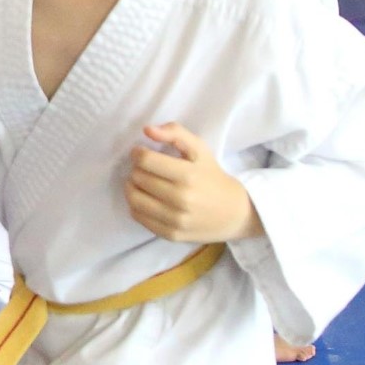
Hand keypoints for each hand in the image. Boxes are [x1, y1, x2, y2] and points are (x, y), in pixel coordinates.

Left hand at [126, 123, 261, 244]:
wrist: (233, 213)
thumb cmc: (212, 176)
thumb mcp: (200, 149)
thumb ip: (175, 133)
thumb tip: (147, 130)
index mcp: (188, 175)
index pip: (146, 161)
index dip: (138, 153)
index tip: (140, 153)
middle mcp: (181, 199)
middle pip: (138, 178)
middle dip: (136, 169)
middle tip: (143, 168)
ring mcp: (175, 220)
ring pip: (134, 199)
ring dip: (131, 186)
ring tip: (139, 181)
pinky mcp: (170, 234)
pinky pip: (138, 217)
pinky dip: (136, 205)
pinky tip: (145, 198)